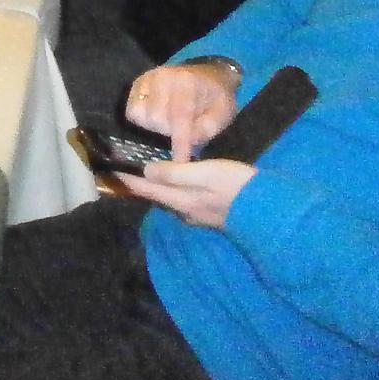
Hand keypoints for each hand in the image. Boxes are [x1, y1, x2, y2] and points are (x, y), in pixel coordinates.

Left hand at [117, 158, 256, 229]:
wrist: (269, 210)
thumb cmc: (235, 187)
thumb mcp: (205, 174)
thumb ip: (175, 173)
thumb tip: (147, 170)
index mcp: (181, 201)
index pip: (147, 190)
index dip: (128, 179)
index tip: (110, 169)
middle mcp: (185, 211)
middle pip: (156, 196)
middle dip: (139, 183)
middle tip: (124, 166)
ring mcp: (198, 214)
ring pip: (169, 198)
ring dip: (155, 185)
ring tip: (144, 169)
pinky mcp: (210, 211)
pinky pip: (182, 198)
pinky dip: (172, 187)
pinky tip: (174, 178)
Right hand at [125, 63, 237, 159]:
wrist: (207, 74)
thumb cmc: (215, 97)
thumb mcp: (222, 113)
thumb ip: (206, 129)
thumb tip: (187, 143)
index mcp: (187, 81)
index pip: (179, 114)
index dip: (179, 141)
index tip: (180, 162)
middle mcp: (163, 76)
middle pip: (156, 118)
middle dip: (168, 132)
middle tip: (182, 133)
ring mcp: (147, 78)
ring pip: (141, 116)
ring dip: (155, 127)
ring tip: (170, 124)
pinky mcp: (137, 84)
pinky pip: (132, 111)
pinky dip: (143, 120)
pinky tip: (157, 119)